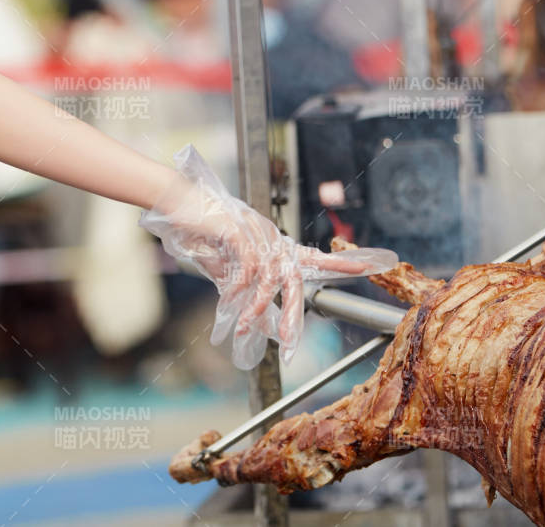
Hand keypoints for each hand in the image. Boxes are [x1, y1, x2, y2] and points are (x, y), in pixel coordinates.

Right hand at [138, 144, 396, 369]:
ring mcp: (255, 231)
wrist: (177, 200)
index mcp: (273, 243)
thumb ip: (242, 288)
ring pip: (269, 279)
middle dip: (292, 314)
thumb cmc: (201, 231)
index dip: (341, 262)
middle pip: (295, 279)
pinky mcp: (237, 228)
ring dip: (256, 308)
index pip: (313, 255)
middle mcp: (271, 236)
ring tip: (244, 329)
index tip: (368, 267)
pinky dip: (239, 289)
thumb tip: (253, 318)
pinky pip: (248, 267)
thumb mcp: (225, 266)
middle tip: (290, 344)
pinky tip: (228, 301)